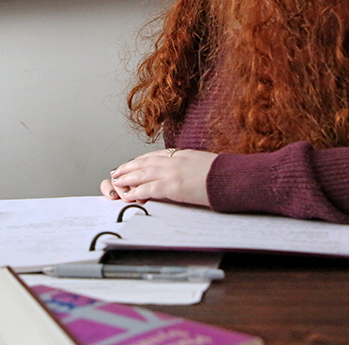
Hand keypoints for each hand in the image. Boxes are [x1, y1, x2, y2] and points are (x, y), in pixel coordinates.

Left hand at [99, 149, 217, 206]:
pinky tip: (128, 195)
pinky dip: (136, 192)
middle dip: (129, 167)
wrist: (231, 177)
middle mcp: (174, 160)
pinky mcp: (172, 186)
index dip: (141, 160)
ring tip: (117, 181)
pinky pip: (148, 189)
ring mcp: (172, 172)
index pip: (155, 155)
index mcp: (182, 154)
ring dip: (127, 178)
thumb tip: (188, 170)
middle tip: (117, 171)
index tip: (132, 162)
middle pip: (145, 162)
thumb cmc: (223, 173)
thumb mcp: (204, 162)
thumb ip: (192, 164)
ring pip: (142, 174)